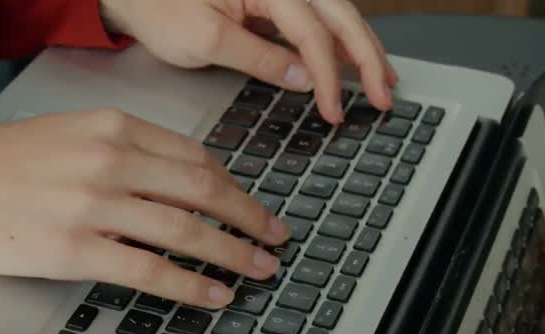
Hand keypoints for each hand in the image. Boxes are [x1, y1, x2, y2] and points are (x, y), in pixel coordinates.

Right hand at [0, 109, 288, 308]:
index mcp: (112, 127)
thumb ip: (121, 153)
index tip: (253, 207)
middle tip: (275, 239)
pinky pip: (150, 270)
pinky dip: (190, 286)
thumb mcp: (67, 136)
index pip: (194, 157)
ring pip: (186, 231)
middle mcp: (110, 160)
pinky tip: (213, 295)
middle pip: (203, 191)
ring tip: (257, 271)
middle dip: (249, 219)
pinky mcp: (75, 250)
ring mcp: (94, 205)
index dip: (234, 188)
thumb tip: (175, 184)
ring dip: (232, 254)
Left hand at [100, 0, 397, 122]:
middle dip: (368, 57)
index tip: (335, 111)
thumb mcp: (204, 40)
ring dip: (362, 47)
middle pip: (342, 15)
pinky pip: (317, 18)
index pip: (313, 33)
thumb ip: (259, 58)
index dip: (330, 76)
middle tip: (387, 95)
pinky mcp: (271, 0)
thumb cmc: (157, 5)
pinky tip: (351, 63)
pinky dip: (338, 42)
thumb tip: (302, 79)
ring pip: (336, 14)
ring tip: (383, 80)